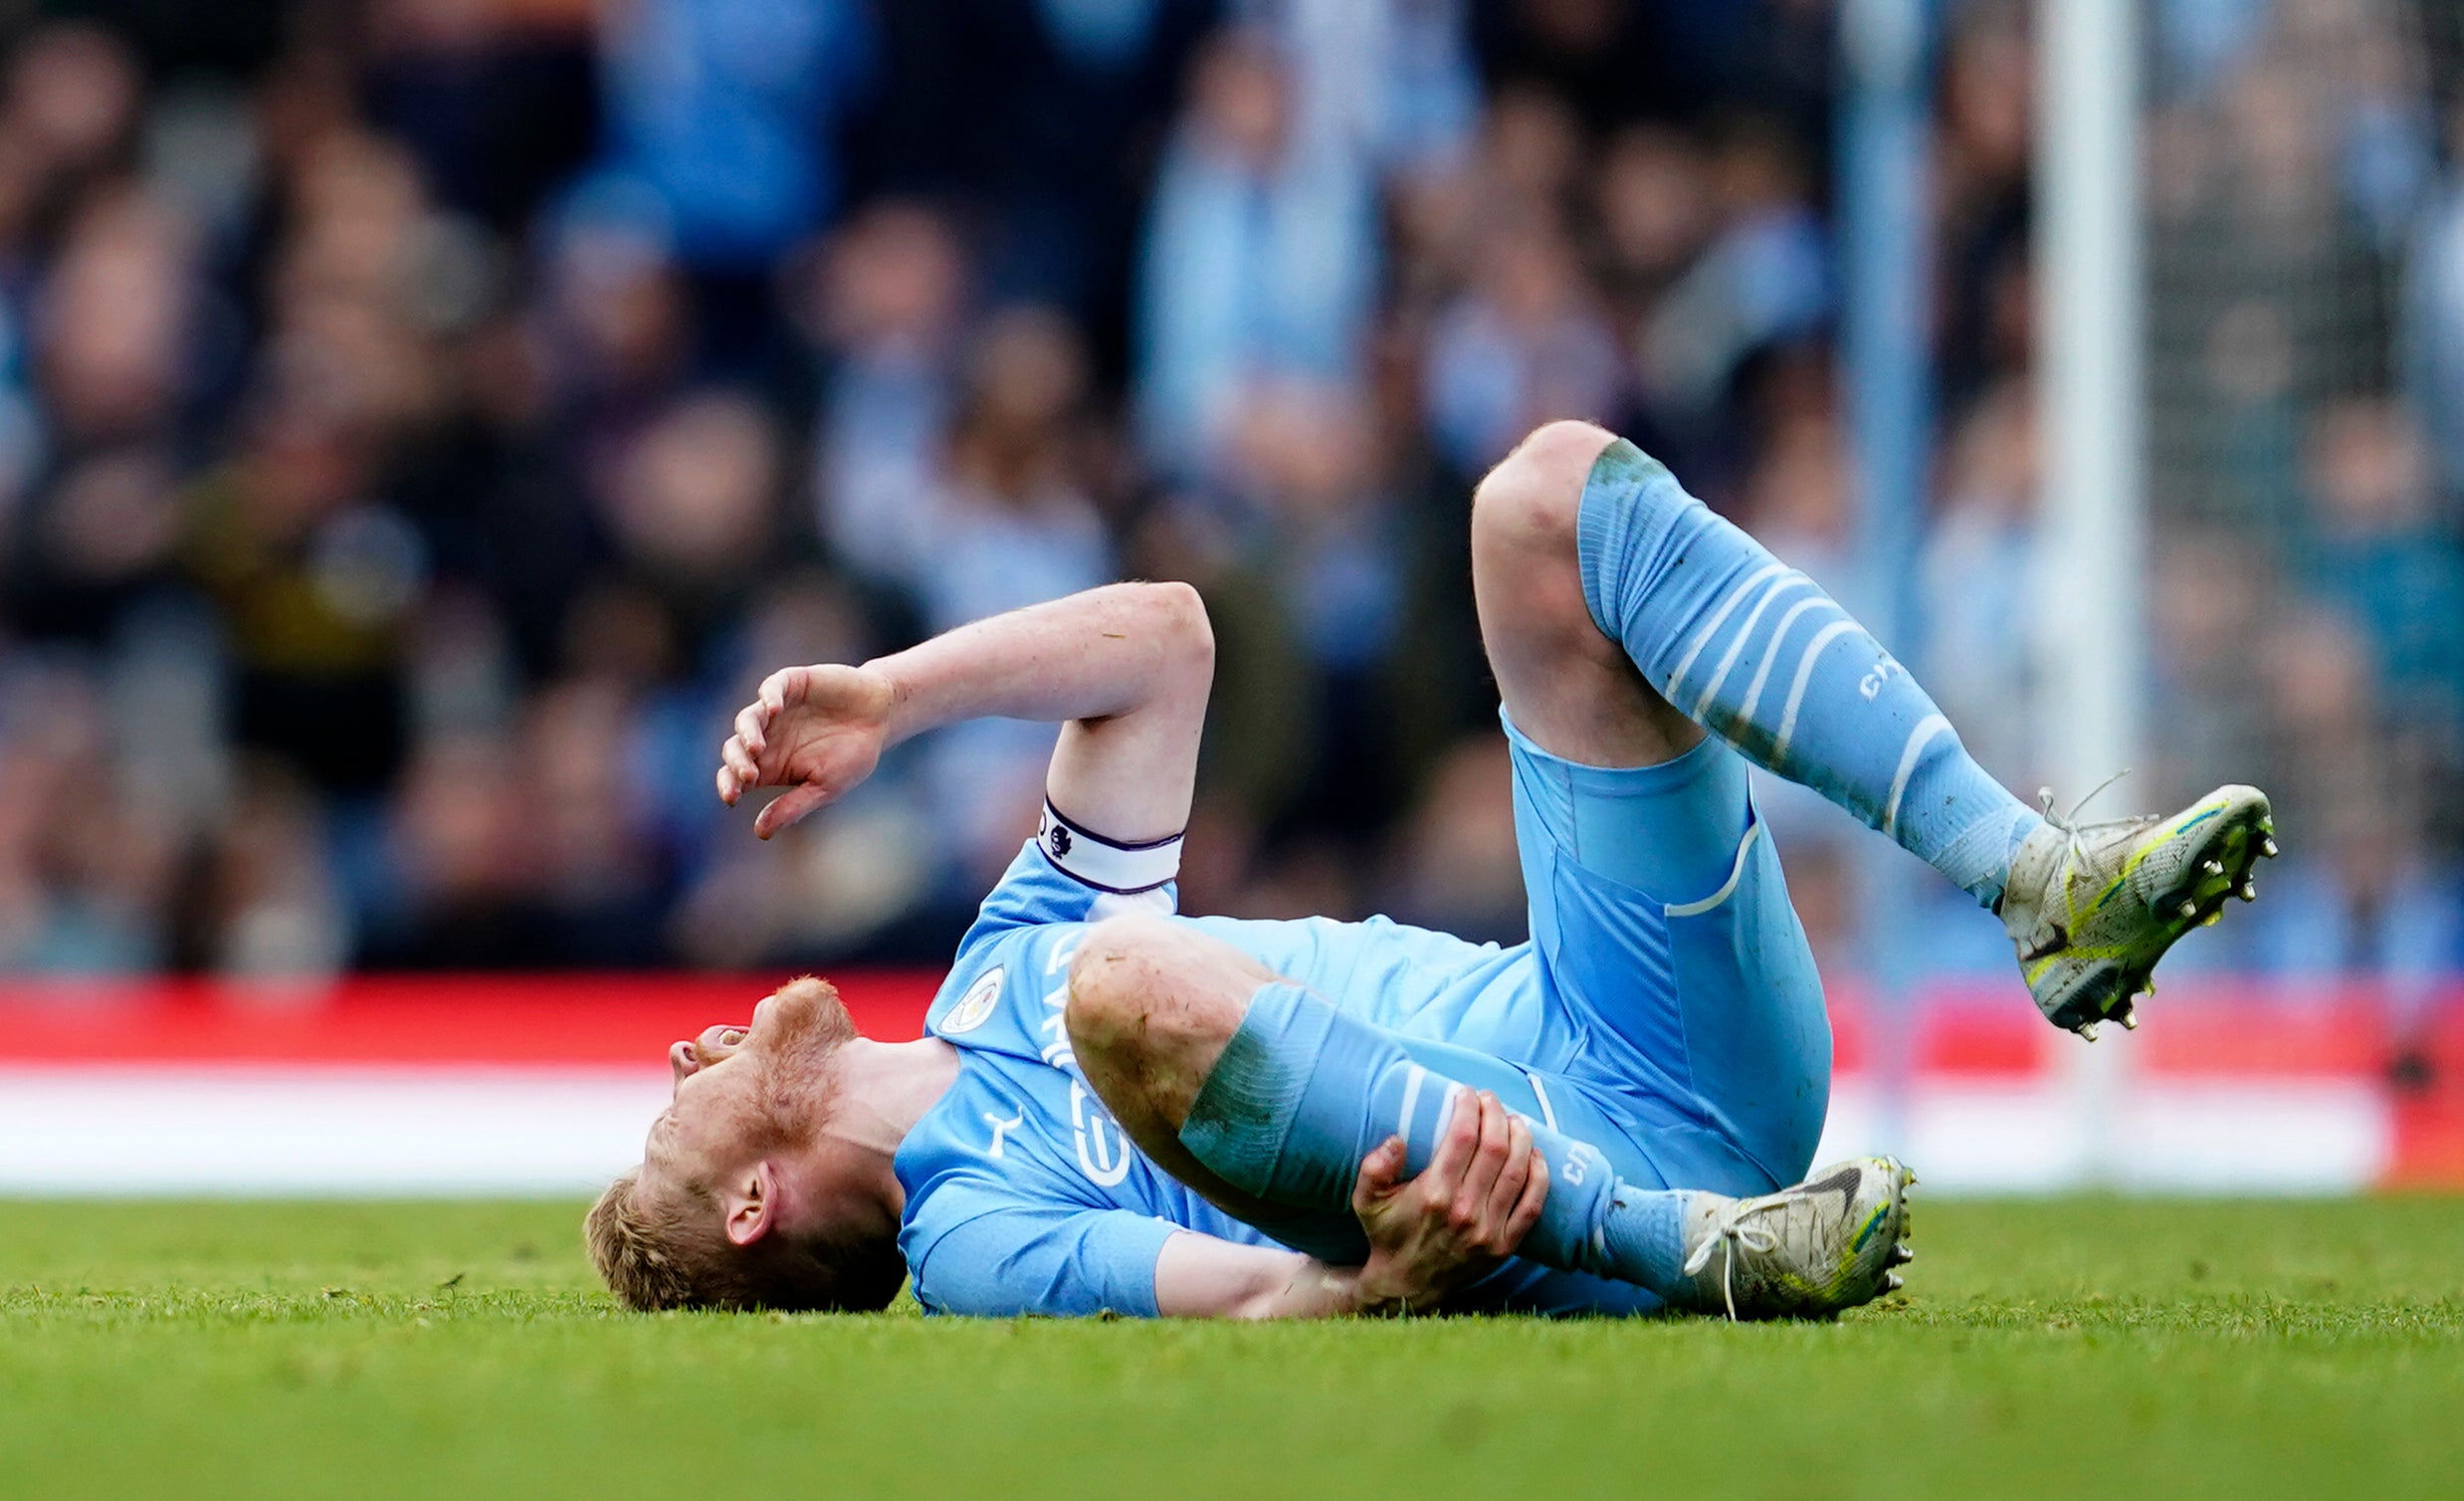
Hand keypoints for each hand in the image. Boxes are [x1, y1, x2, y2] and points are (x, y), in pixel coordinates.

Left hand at [715, 663, 895, 838]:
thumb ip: (793, 807)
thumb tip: (760, 832)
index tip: (732, 798)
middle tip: (748, 776)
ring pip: (748, 718)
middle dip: (736, 763)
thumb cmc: (854, 755)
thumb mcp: (825, 788)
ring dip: (748, 733)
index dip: (729, 785)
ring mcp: (777, 709)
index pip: (736, 775)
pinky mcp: (792, 684)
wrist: (882, 718)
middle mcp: (768, 736)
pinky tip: (774, 708)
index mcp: (771, 764)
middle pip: (735, 748)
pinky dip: (769, 695)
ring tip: (756, 748)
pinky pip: (772, 686)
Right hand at [1348, 1088, 1548, 1312]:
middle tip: (1490, 1100)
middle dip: (1496, 1114)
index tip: (1466, 1093)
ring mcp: (1489, 1230)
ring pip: (1517, 1171)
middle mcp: (1465, 1210)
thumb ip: (1374, 1168)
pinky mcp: (1505, 1246)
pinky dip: (1539, 1176)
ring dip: (1521, 1138)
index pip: (1463, 1137)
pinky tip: (1535, 1154)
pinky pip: (1532, 1205)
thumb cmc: (1388, 1235)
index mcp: (1434, 1193)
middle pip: (1495, 1147)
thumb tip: (1397, 1139)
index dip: (1469, 1107)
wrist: (1406, 1287)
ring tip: (1514, 1120)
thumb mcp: (1366, 1201)